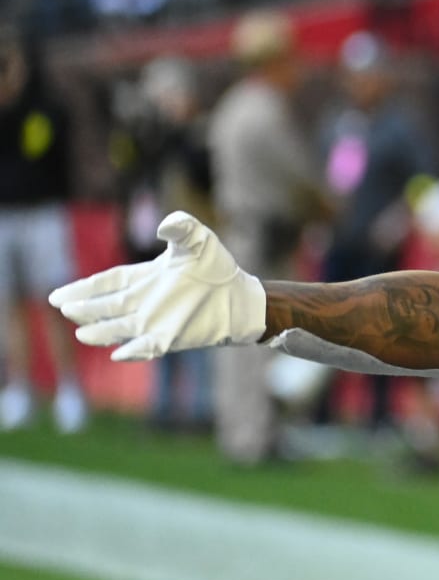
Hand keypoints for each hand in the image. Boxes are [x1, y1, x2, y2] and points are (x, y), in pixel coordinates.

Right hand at [48, 212, 267, 360]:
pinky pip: (147, 346)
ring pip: (120, 328)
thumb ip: (181, 228)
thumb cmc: (217, 267)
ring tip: (82, 333)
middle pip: (108, 306)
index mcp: (144, 278)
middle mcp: (143, 301)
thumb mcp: (199, 241)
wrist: (240, 296)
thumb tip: (166, 225)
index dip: (82, 289)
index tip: (58, 296)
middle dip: (86, 308)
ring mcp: (155, 321)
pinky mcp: (170, 337)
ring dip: (101, 331)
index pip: (107, 283)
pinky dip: (134, 350)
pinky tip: (118, 354)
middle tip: (65, 308)